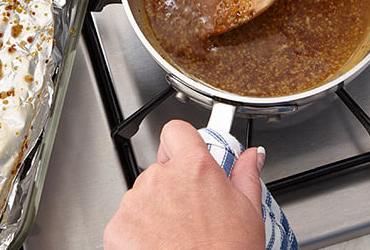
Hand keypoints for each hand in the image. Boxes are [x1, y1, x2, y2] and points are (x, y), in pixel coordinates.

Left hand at [103, 120, 265, 249]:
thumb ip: (245, 174)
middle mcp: (161, 178)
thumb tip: (252, 155)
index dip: (182, 143)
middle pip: (160, 169)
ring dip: (154, 210)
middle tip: (190, 215)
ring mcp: (136, 201)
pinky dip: (136, 233)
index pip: (176, 131)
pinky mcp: (117, 225)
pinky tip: (158, 247)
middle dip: (172, 187)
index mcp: (194, 168)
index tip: (187, 155)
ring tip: (176, 237)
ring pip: (142, 195)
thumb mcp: (249, 213)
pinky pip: (126, 220)